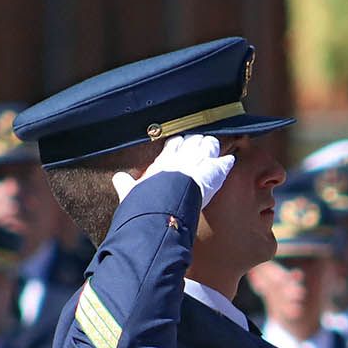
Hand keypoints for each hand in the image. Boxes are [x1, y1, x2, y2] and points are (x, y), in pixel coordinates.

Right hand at [111, 134, 234, 207]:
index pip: (173, 144)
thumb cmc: (146, 202)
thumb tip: (118, 178)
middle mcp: (181, 158)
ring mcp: (198, 163)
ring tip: (212, 146)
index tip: (180, 142)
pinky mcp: (212, 173)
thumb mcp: (131, 193)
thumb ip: (125, 184)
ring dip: (210, 146)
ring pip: (208, 145)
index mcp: (163, 161)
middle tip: (200, 142)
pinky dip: (226, 161)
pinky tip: (230, 160)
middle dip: (196, 141)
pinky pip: (222, 163)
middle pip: (192, 140)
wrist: (163, 207)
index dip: (178, 142)